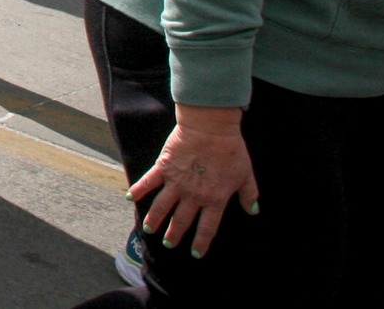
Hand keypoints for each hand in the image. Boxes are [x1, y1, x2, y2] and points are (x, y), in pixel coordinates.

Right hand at [129, 106, 258, 258]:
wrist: (211, 129)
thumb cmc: (231, 150)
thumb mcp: (246, 174)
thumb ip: (249, 194)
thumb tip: (253, 210)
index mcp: (215, 200)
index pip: (207, 228)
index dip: (201, 242)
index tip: (195, 254)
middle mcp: (194, 196)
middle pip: (182, 221)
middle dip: (174, 234)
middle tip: (168, 243)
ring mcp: (176, 183)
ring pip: (162, 207)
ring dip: (155, 219)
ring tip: (149, 229)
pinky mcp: (164, 167)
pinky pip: (148, 182)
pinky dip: (138, 190)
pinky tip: (130, 197)